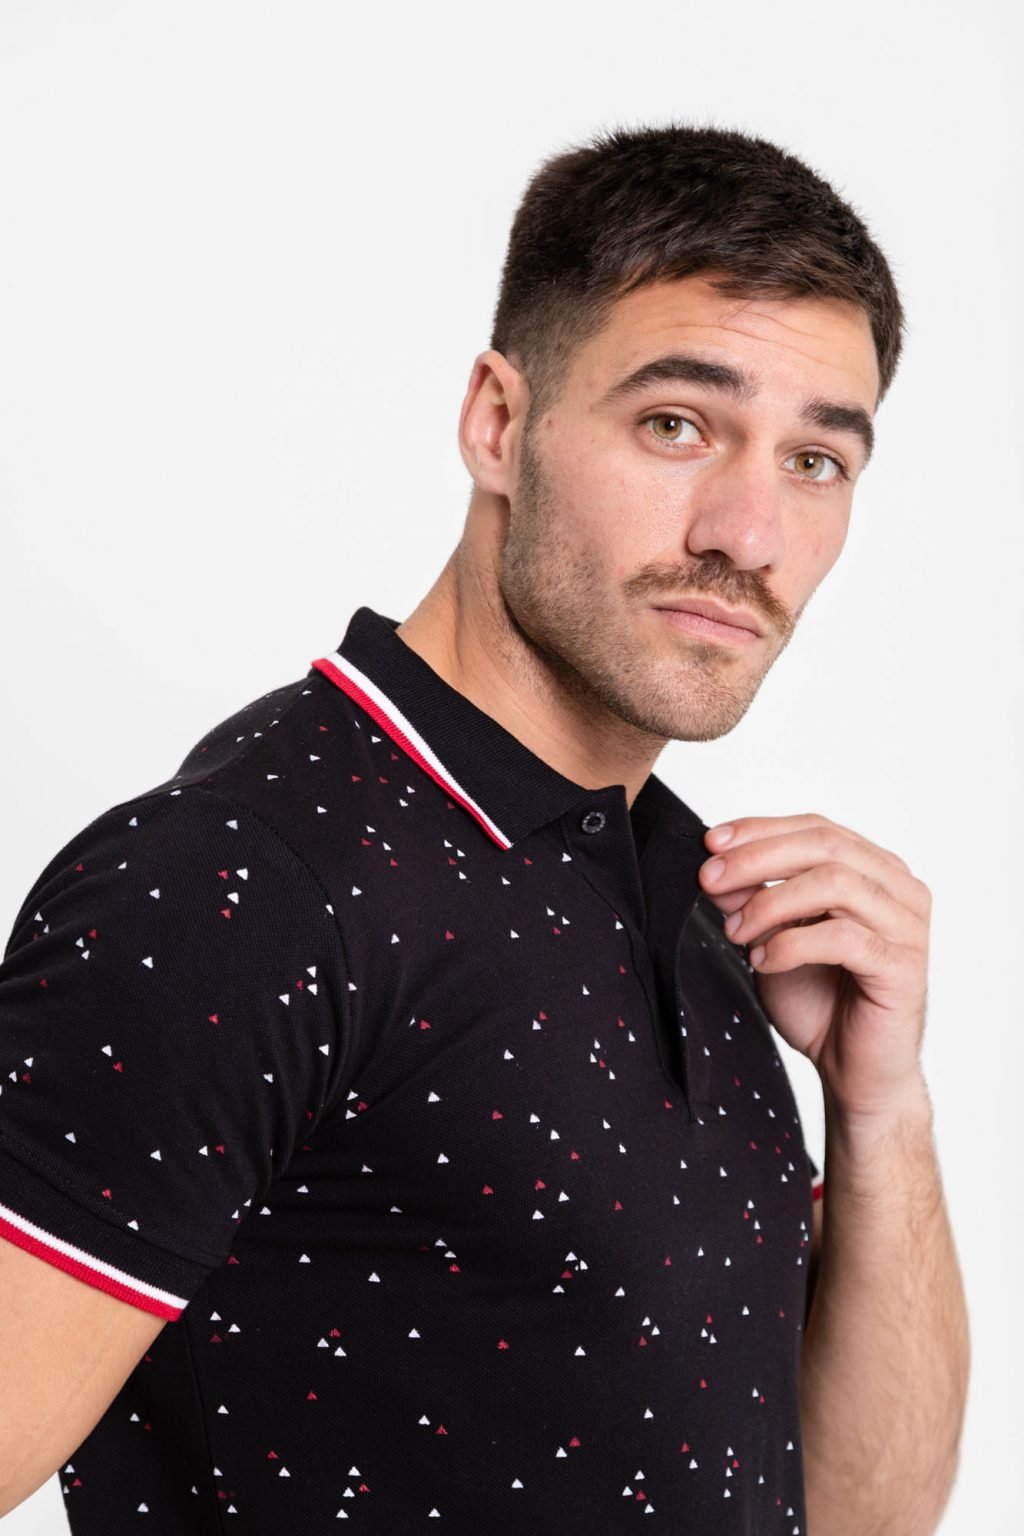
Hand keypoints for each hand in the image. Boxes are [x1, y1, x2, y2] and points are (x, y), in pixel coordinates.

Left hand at [698, 814, 931, 1123]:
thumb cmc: (821, 1002)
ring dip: (771, 903)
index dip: (759, 830)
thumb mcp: (773, 939)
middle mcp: (899, 889)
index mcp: (875, 870)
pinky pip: (842, 937)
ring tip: (735, 932)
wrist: (854, 1072)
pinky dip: (791, 944)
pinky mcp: (903, 967)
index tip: (710, 843)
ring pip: (834, 884)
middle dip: (757, 858)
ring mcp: (907, 926)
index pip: (816, 828)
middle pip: (825, 845)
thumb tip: (717, 867)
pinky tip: (762, 961)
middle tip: (710, 879)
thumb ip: (754, 901)